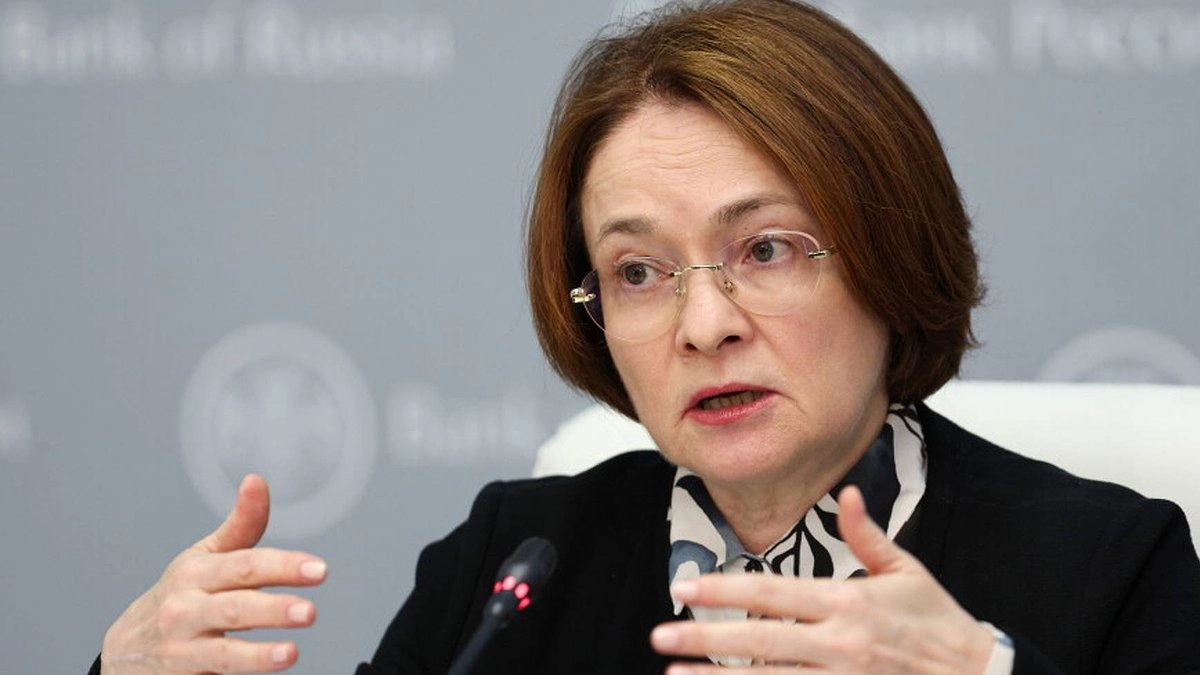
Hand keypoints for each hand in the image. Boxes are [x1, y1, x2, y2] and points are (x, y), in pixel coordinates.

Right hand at [100, 475, 327, 673]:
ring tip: (290, 653)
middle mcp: (185, 610)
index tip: (319, 569)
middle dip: (272, 610)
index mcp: (196, 574)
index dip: (283, 566)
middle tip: (308, 612)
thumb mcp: (203, 559)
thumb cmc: (178, 597)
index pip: (244, 566)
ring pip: (221, 654)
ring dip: (257, 655)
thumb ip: (241, 526)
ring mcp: (181, 651)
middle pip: (234, 609)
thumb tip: (257, 480)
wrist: (124, 651)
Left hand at [649, 486, 994, 673]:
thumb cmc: (938, 624)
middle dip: (705, 637)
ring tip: (674, 672)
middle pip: (759, 639)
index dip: (725, 589)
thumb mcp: (906, 572)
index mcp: (847, 602)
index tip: (685, 588)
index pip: (772, 592)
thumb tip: (846, 494)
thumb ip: (867, 536)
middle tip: (660, 633)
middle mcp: (838, 643)